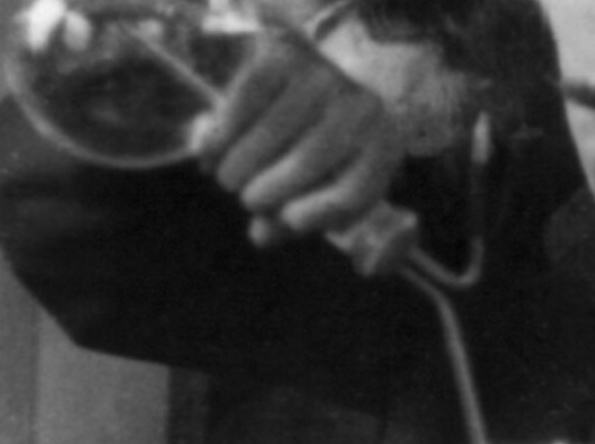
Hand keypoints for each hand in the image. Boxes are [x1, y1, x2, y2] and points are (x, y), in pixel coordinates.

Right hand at [192, 21, 403, 246]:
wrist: (316, 75)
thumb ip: (294, 216)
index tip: (286, 221)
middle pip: (307, 164)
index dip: (316, 215)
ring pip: (270, 135)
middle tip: (247, 201)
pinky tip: (211, 152)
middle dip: (266, 193)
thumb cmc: (322, 145)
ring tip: (228, 180)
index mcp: (383, 146)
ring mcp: (324, 77)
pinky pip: (242, 105)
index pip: (353, 192)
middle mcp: (362, 107)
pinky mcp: (284, 55)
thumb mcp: (322, 184)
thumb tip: (261, 236)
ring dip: (238, 168)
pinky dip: (221, 136)